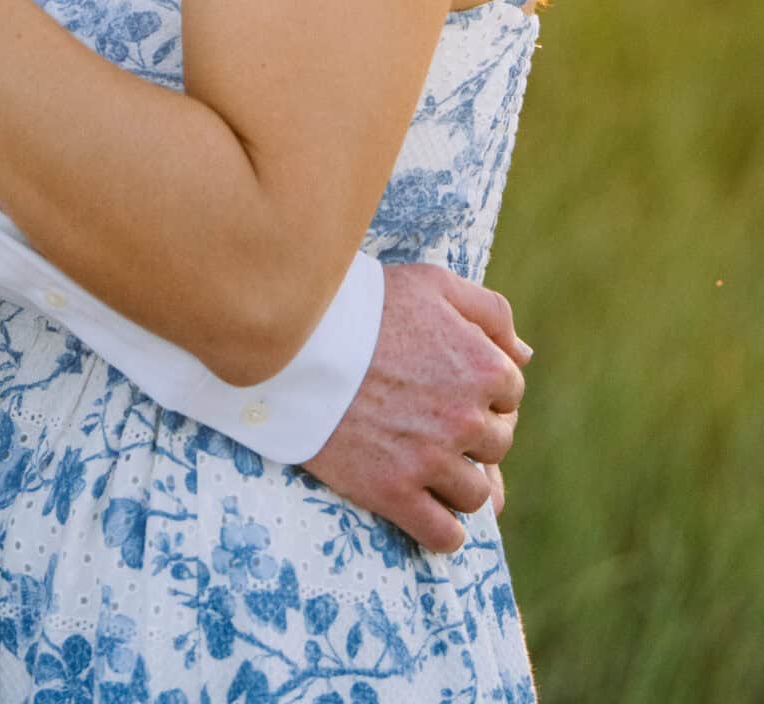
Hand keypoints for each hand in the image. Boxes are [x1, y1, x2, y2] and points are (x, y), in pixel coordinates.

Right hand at [302, 263, 528, 551]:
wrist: (295, 338)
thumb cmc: (365, 303)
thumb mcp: (433, 284)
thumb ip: (491, 313)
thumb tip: (524, 355)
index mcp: (482, 368)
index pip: (510, 394)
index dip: (483, 389)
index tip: (450, 384)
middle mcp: (465, 419)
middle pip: (497, 444)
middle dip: (473, 434)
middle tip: (434, 420)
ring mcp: (430, 460)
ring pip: (477, 495)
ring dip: (460, 482)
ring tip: (428, 464)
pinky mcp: (393, 492)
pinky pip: (443, 535)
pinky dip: (444, 532)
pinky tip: (430, 513)